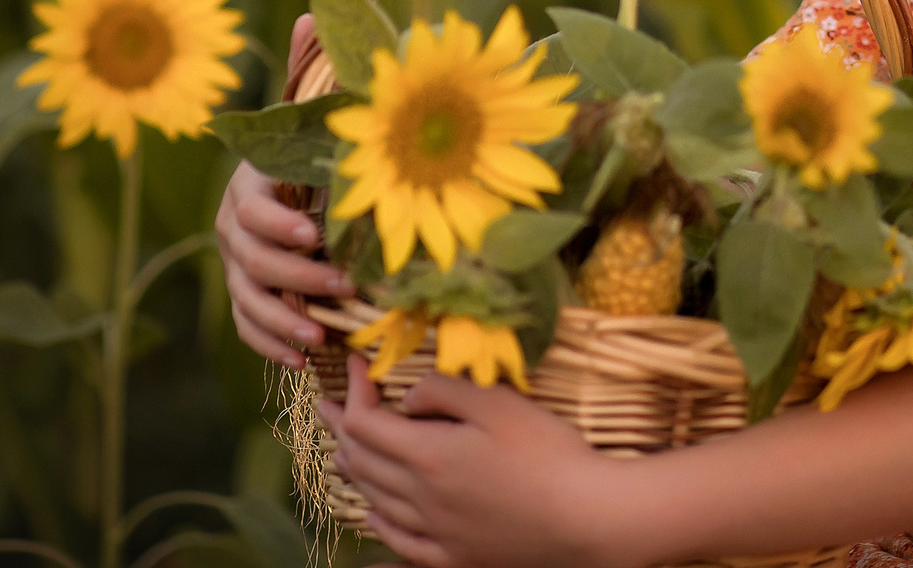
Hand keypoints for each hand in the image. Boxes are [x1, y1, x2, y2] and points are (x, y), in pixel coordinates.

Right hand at [216, 16, 349, 367]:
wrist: (324, 189)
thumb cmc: (326, 148)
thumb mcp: (324, 112)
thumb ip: (314, 70)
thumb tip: (309, 11)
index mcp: (252, 182)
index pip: (250, 206)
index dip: (278, 221)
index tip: (315, 232)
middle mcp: (236, 225)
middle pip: (250, 258)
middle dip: (295, 273)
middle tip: (342, 285)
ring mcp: (239, 264)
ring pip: (248, 296)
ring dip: (283, 318)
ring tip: (321, 336)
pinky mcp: (250, 297)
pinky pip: (248, 325)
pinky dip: (271, 342)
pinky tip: (304, 359)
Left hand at [317, 360, 641, 567]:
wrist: (586, 520)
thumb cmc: (547, 454)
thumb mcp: (498, 403)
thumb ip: (445, 391)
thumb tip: (409, 397)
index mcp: (427, 456)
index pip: (366, 422)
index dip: (354, 389)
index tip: (355, 364)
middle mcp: (420, 498)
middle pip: (361, 461)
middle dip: (339, 427)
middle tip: (326, 404)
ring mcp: (435, 533)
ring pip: (374, 500)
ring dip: (352, 469)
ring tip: (342, 449)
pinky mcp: (454, 557)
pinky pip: (398, 541)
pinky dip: (377, 520)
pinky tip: (374, 512)